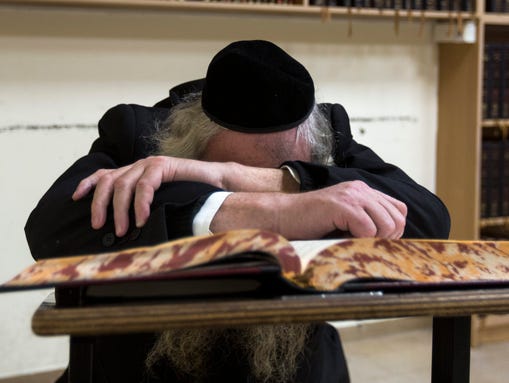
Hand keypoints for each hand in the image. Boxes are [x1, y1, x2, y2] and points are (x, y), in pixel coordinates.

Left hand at [72, 156, 296, 236]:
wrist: (215, 186)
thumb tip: (120, 230)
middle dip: (101, 205)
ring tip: (122, 229)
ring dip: (120, 209)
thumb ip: (140, 208)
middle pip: (109, 181)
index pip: (104, 174)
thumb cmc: (187, 198)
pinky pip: (145, 183)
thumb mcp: (157, 204)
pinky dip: (140, 201)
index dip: (88, 185)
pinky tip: (141, 217)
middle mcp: (139, 165)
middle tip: (101, 227)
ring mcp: (152, 163)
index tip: (75, 198)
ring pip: (124, 183)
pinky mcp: (165, 165)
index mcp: (134, 172)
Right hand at [293, 181, 406, 238]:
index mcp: (362, 191)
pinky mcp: (343, 206)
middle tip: (363, 244)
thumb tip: (389, 240)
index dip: (393, 230)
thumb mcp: (343, 219)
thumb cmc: (308, 223)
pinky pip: (368, 230)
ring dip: (372, 240)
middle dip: (385, 239)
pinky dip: (358, 240)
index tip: (375, 241)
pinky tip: (341, 237)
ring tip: (351, 240)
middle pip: (397, 219)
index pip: (398, 209)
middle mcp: (360, 190)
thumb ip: (365, 221)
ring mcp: (352, 196)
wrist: (281, 216)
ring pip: (386, 225)